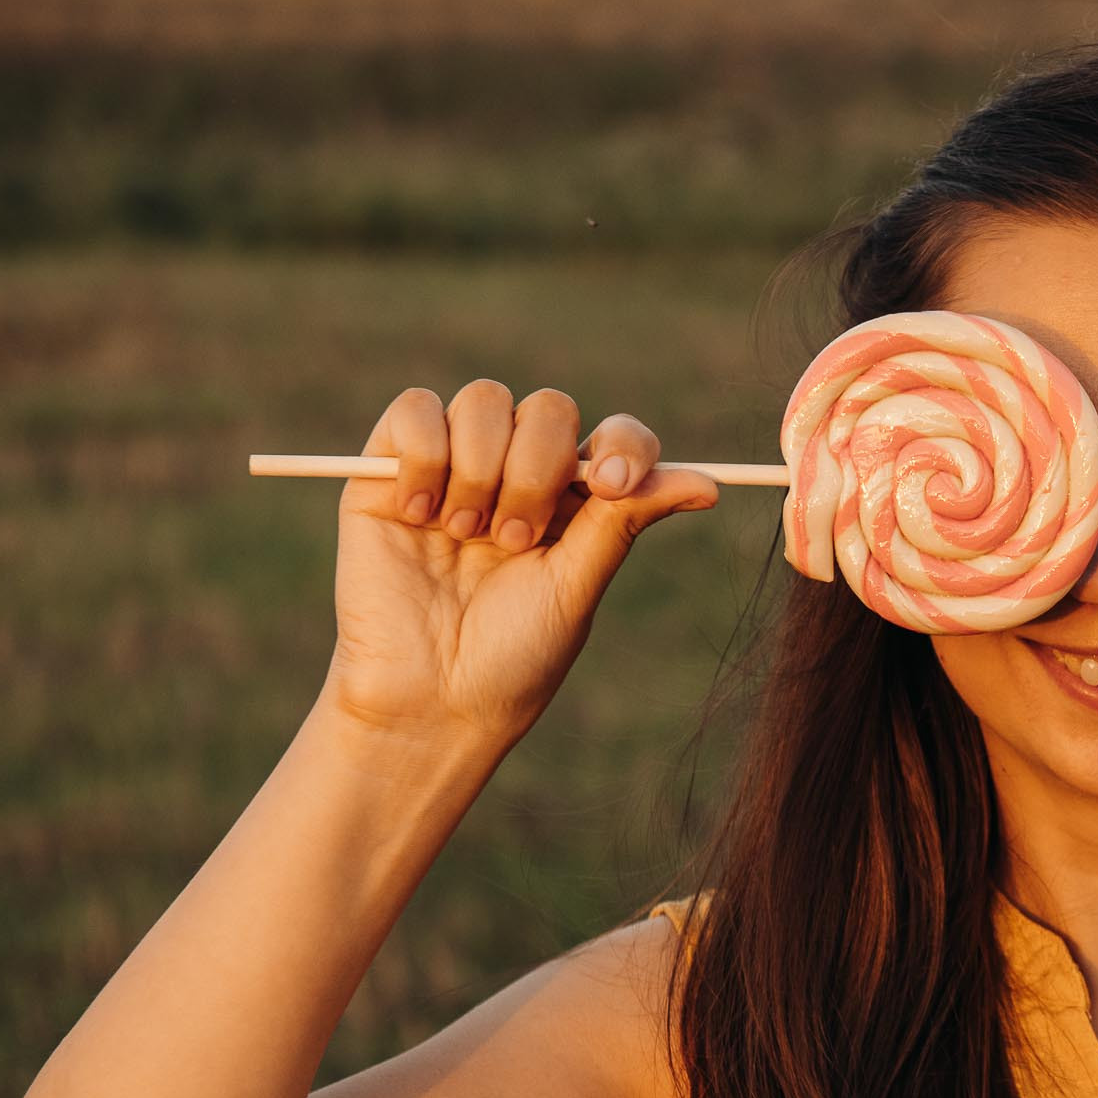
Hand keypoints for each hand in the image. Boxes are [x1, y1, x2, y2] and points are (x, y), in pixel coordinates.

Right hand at [323, 380, 718, 748]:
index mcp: (575, 502)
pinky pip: (414, 410)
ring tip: (464, 535)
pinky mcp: (387, 470)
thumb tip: (709, 484)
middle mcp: (517, 472)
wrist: (429, 698)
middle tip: (516, 541)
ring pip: (483, 400)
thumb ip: (623, 521)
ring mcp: (454, 466)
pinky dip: (424, 455)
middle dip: (538, 468)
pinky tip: (420, 515)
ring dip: (481, 468)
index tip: (611, 485)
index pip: (614, 435)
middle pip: (549, 408)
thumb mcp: (576, 587)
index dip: (622, 444)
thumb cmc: (512, 656)